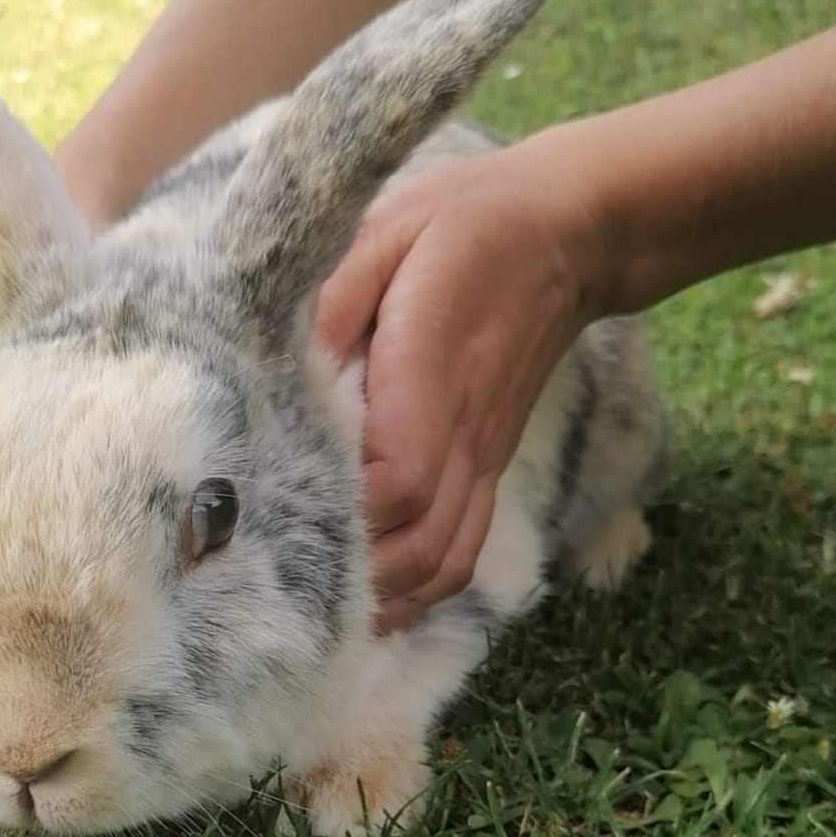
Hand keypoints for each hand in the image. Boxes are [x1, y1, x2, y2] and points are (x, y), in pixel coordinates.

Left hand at [317, 131, 606, 630]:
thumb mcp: (384, 234)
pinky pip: (460, 554)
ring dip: (383, 596)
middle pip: (416, 544)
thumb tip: (269, 367)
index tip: (278, 511)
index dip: (344, 510)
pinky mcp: (488, 469)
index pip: (396, 477)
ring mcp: (482, 458)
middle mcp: (464, 430)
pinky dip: (417, 592)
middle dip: (350, 575)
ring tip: (315, 610)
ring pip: (441, 563)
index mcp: (431, 366)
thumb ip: (328, 303)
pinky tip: (373, 602)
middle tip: (273, 581)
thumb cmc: (461, 226)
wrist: (566, 235)